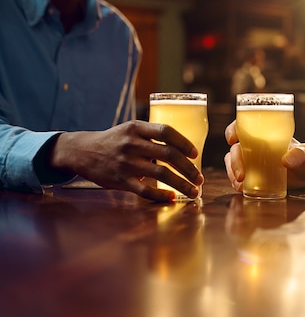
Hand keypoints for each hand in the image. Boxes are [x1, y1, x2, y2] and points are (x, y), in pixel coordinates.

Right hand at [49, 120, 203, 201]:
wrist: (82, 151)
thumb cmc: (115, 140)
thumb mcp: (131, 129)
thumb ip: (152, 136)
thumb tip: (183, 150)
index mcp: (136, 128)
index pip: (166, 131)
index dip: (184, 143)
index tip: (195, 154)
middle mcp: (132, 144)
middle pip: (168, 155)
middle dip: (189, 168)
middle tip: (200, 178)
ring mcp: (125, 163)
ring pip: (161, 174)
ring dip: (181, 184)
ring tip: (194, 190)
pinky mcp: (120, 180)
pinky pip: (145, 189)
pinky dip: (161, 194)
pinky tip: (172, 197)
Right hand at [224, 120, 304, 191]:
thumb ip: (299, 154)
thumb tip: (286, 161)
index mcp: (264, 134)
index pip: (242, 126)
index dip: (233, 130)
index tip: (232, 139)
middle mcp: (254, 146)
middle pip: (235, 149)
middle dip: (234, 161)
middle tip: (241, 175)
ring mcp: (252, 161)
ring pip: (232, 163)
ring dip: (232, 173)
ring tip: (240, 184)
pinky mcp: (253, 175)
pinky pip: (238, 176)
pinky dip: (236, 182)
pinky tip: (240, 188)